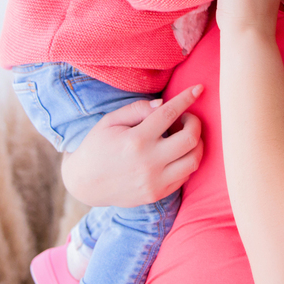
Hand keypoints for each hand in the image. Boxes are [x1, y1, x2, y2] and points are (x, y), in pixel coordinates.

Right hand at [60, 85, 204, 207]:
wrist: (85, 184)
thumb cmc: (97, 147)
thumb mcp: (110, 122)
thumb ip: (137, 109)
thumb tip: (163, 103)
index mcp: (136, 140)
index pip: (169, 113)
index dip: (187, 98)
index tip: (198, 89)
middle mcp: (148, 162)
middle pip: (190, 138)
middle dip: (195, 122)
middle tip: (186, 118)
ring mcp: (155, 181)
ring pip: (194, 160)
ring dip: (197, 143)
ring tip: (185, 136)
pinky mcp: (158, 194)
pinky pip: (186, 176)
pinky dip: (187, 160)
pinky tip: (177, 153)